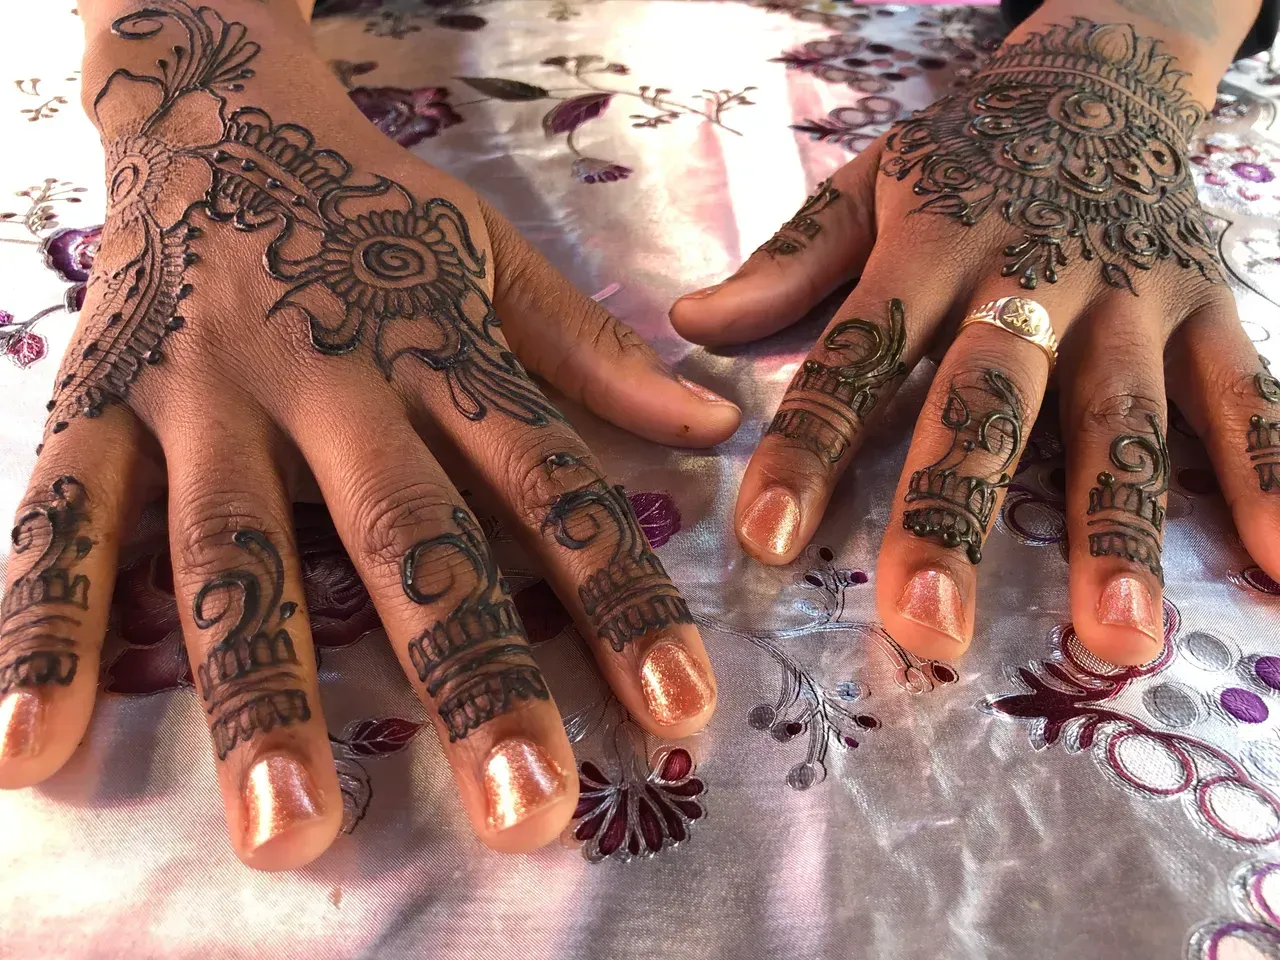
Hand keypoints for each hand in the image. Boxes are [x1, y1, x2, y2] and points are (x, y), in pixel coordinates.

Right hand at [0, 0, 737, 868]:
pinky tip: (30, 748)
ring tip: (290, 829)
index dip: (622, 598)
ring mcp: (202, 394)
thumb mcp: (489, 255)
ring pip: (234, 551)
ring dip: (261, 692)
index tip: (680, 711)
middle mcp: (327, 379)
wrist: (212, 105)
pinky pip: (61, 521)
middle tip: (523, 807)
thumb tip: (710, 422)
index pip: (551, 486)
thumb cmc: (366, 205)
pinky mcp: (92, 399)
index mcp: (437, 348)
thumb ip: (589, 349)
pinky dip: (39, 630)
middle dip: (469, 675)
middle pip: (408, 538)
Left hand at [672, 14, 1279, 666]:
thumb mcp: (867, 180)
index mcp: (933, 244)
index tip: (767, 538)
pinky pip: (1250, 397)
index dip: (811, 444)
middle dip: (956, 512)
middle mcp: (1035, 274)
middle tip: (926, 626)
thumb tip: (691, 323)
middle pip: (991, 401)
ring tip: (1113, 639)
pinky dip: (1271, 476)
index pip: (858, 353)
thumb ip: (789, 261)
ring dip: (1120, 529)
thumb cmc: (966, 155)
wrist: (1101, 72)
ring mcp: (1134, 295)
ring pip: (1124, 418)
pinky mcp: (1212, 308)